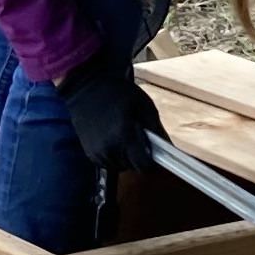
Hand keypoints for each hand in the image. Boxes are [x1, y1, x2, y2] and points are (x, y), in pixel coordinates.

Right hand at [58, 49, 160, 178]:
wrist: (87, 87)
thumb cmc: (118, 93)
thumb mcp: (143, 105)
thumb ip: (155, 129)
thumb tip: (167, 148)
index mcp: (125, 137)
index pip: (144, 166)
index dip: (152, 161)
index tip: (155, 152)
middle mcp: (110, 150)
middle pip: (133, 167)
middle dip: (139, 157)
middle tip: (139, 138)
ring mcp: (98, 153)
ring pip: (121, 167)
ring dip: (126, 158)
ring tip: (125, 137)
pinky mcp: (90, 153)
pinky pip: (109, 163)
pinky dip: (114, 156)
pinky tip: (113, 139)